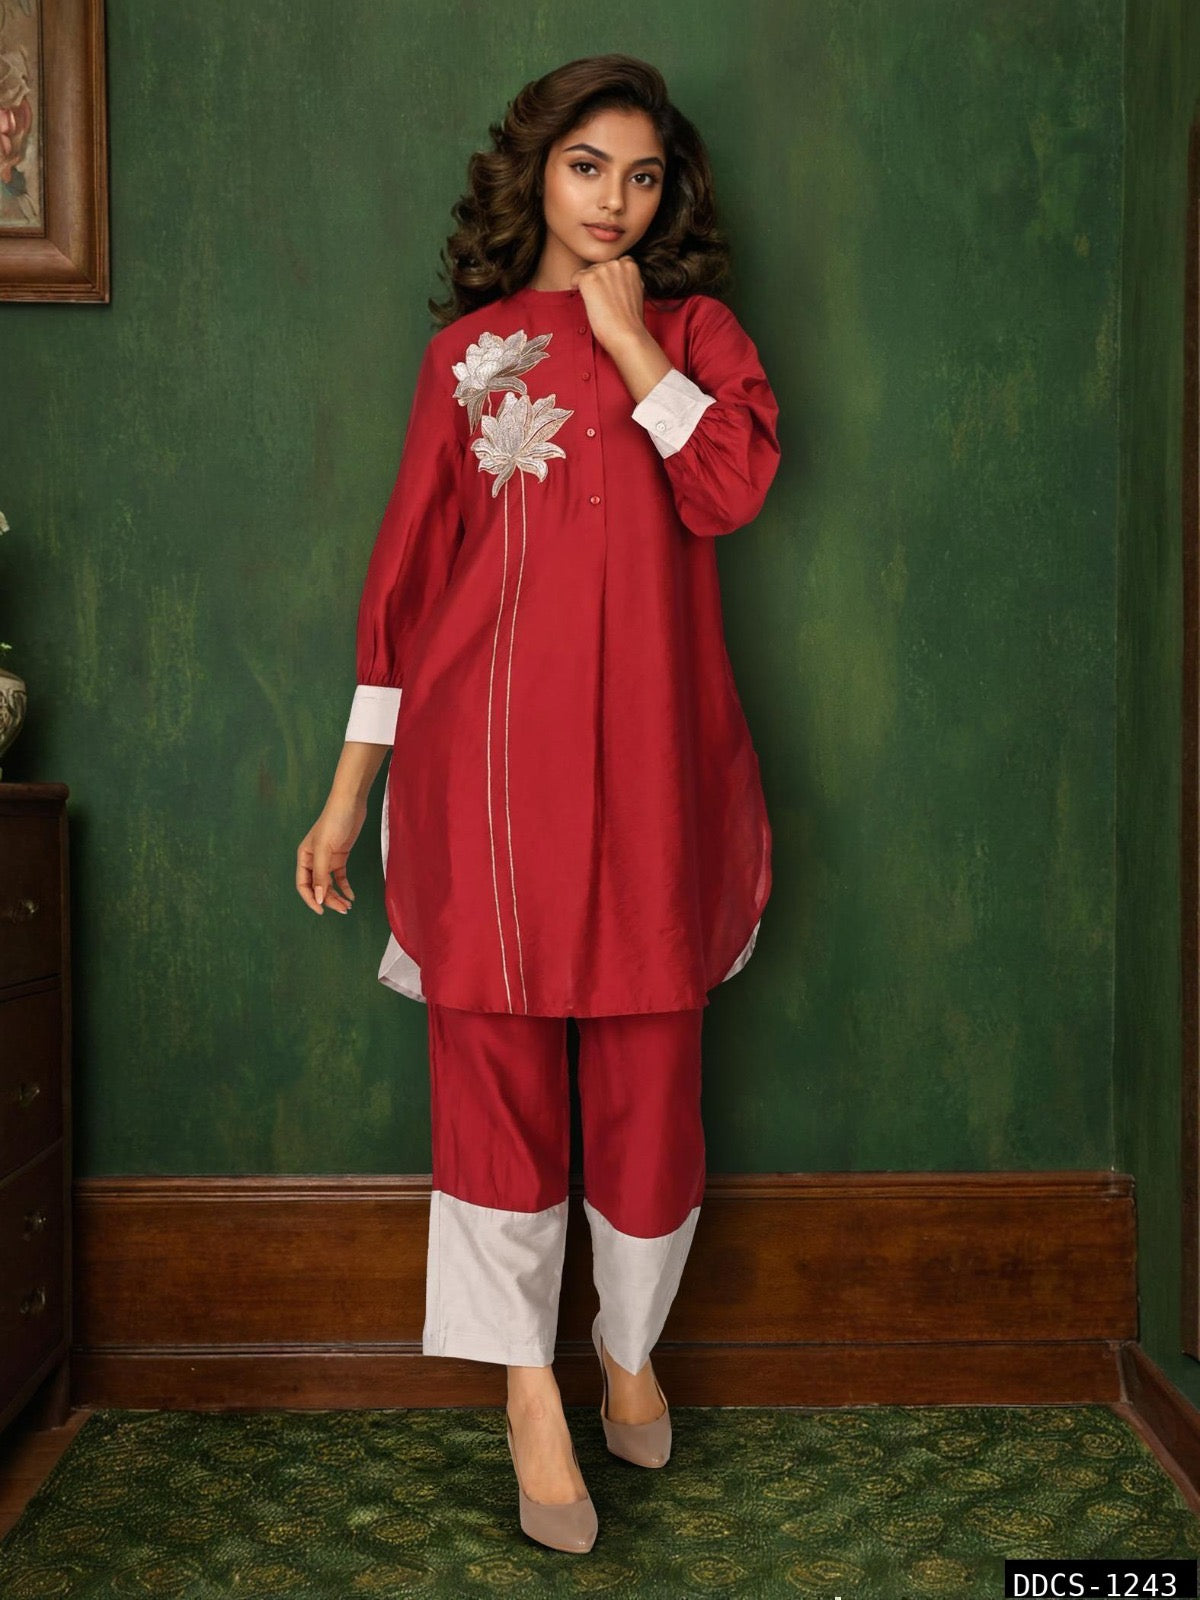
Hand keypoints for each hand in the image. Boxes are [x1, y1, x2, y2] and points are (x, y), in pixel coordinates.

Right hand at [296, 796, 366, 914]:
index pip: (303, 885)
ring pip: (329, 884)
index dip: (311, 899)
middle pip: (318, 887)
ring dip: (337, 896)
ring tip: (347, 906)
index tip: (322, 911)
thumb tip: (318, 898)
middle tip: (342, 909)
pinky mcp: (340, 856)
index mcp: (304, 857)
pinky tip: (351, 896)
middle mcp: (314, 860)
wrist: (350, 804)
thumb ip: (321, 875)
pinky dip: (345, 887)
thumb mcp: (325, 850)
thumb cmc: (333, 822)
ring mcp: (327, 859)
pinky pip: (340, 877)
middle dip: (328, 900)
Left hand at [570, 256, 647, 355]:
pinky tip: (590, 304)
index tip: (612, 295)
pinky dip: (577, 290)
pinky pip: (575, 279)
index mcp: (629, 265)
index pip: (611, 264)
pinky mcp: (589, 279)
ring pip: (586, 273)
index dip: (609, 280)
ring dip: (589, 288)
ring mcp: (602, 270)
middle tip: (606, 304)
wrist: (627, 334)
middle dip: (598, 283)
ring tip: (601, 306)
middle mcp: (616, 263)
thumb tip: (613, 281)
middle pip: (597, 268)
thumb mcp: (635, 292)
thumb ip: (625, 280)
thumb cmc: (631, 321)